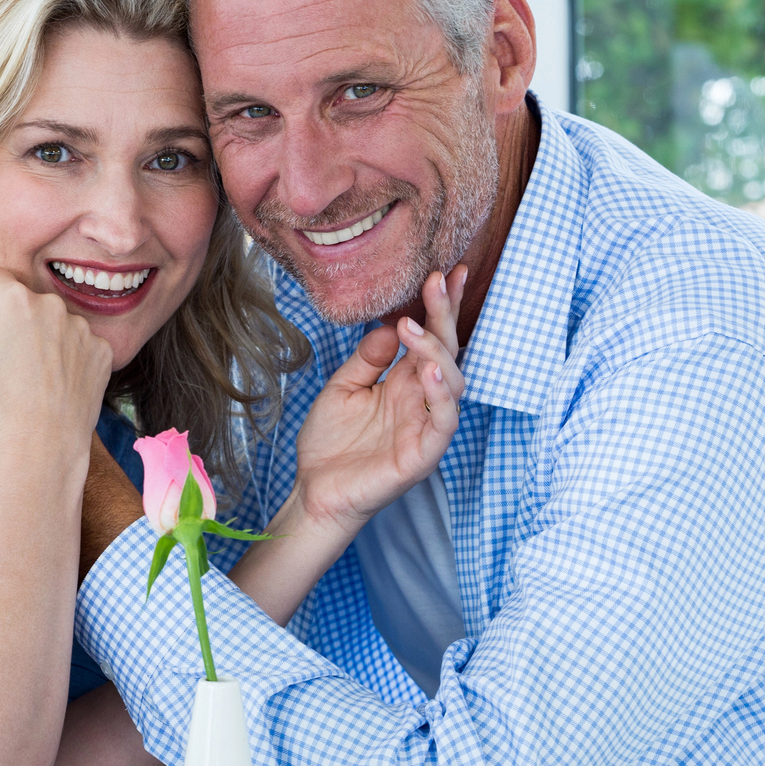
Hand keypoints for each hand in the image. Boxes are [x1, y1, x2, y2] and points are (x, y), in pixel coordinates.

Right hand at [0, 269, 110, 464]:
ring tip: (23, 372)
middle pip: (23, 299)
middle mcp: (54, 306)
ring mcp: (82, 329)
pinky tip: (50, 382)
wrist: (40, 448)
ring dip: (38, 335)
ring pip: (52, 321)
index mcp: (14, 299)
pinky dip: (66, 356)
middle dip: (8, 318)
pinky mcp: (102, 353)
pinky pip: (79, 344)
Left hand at [287, 267, 466, 541]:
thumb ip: (368, 358)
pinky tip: (425, 369)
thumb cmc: (329, 445)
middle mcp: (421, 400)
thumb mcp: (342, 387)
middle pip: (446, 352)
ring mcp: (425, 427)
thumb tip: (390, 324)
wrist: (314, 493)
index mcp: (404, 382)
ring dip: (436, 351)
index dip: (442, 307)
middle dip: (445, 316)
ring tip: (414, 326)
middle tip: (437, 282)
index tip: (446, 272)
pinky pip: (443, 422)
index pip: (431, 338)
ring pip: (451, 382)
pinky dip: (440, 395)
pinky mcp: (423, 454)